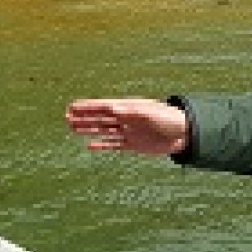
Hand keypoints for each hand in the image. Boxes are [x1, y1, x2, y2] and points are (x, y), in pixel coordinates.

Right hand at [65, 97, 189, 156]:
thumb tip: (112, 107)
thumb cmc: (169, 119)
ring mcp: (129, 132)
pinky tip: (90, 145)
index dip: (87, 107)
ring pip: (103, 130)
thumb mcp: (150, 113)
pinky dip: (102, 144)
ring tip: (72, 128)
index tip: (71, 107)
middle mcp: (126, 119)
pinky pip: (113, 144)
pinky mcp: (134, 145)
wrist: (185, 134)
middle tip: (66, 117)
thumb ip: (130, 111)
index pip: (103, 106)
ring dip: (88, 129)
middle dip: (83, 118)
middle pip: (100, 118)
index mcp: (129, 108)